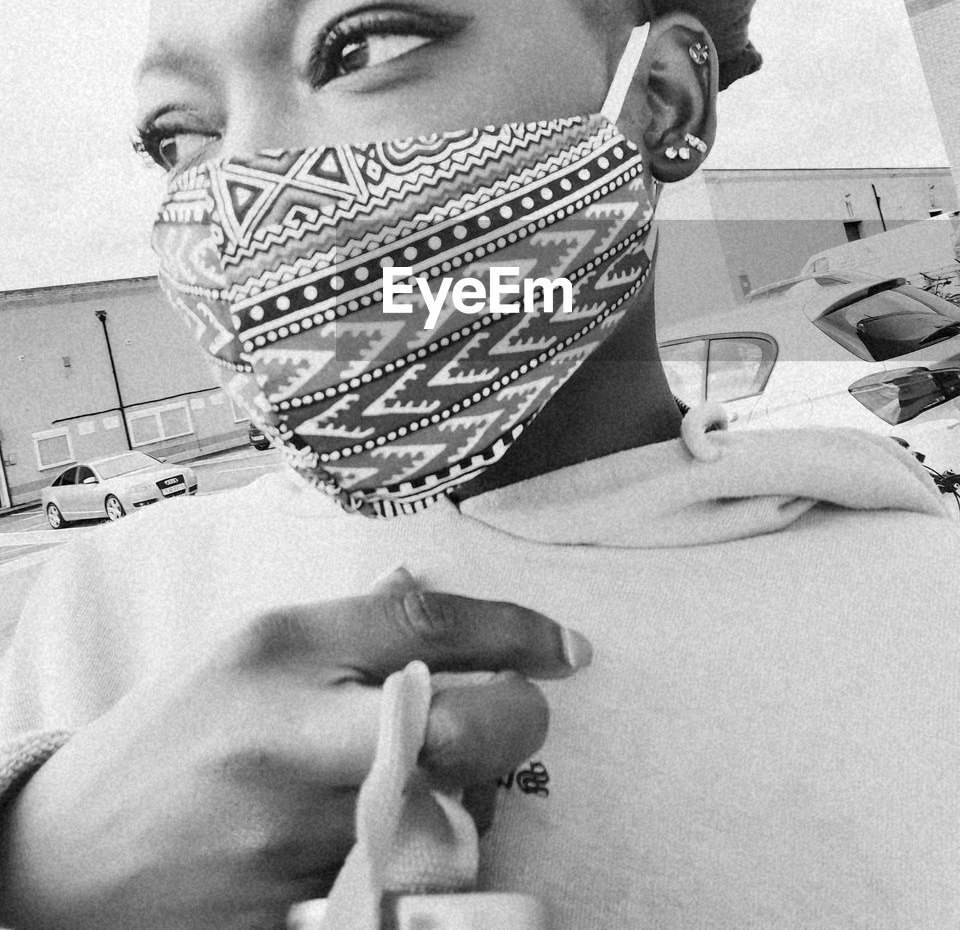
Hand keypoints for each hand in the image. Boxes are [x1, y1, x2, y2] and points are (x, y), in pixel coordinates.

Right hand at [0, 571, 590, 929]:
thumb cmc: (170, 734)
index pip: (423, 621)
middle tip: (517, 712)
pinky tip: (395, 837)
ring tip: (433, 777)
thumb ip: (344, 622)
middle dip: (517, 716)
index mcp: (274, 650)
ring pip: (448, 811)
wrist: (69, 859)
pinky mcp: (292, 913)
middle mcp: (287, 737)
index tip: (564, 645)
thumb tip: (431, 592)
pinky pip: (405, 884)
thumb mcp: (245, 648)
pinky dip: (424, 858)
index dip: (514, 628)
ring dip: (468, 790)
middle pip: (457, 720)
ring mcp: (290, 836)